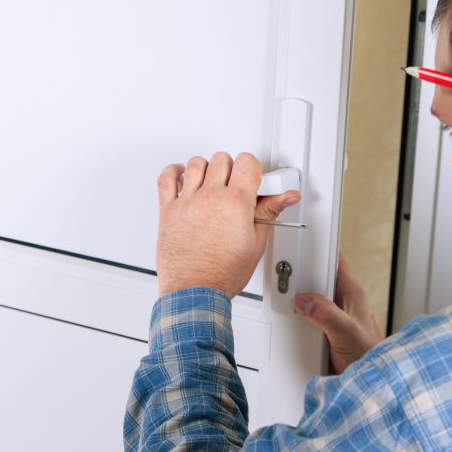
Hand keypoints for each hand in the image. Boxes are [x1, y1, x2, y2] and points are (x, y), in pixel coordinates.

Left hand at [156, 151, 299, 298]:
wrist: (195, 292)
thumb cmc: (222, 274)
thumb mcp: (256, 243)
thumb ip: (269, 212)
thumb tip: (285, 197)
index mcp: (235, 203)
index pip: (247, 162)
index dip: (254, 170)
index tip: (254, 182)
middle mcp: (210, 197)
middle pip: (223, 159)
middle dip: (232, 169)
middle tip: (236, 186)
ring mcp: (187, 202)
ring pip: (196, 163)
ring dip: (207, 169)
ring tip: (212, 184)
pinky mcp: (168, 210)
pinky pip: (166, 179)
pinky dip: (173, 172)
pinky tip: (182, 176)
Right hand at [294, 255, 383, 374]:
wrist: (370, 384)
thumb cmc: (370, 356)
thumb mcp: (347, 331)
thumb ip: (327, 314)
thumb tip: (305, 300)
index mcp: (353, 294)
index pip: (335, 262)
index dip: (318, 253)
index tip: (299, 250)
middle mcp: (343, 303)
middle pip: (318, 281)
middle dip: (302, 280)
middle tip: (285, 281)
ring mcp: (334, 318)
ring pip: (312, 301)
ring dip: (299, 304)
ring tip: (285, 304)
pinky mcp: (326, 333)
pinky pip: (309, 320)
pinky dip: (299, 322)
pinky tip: (291, 326)